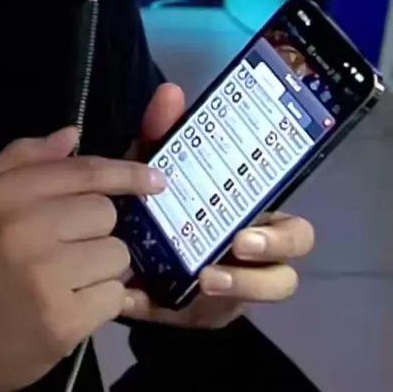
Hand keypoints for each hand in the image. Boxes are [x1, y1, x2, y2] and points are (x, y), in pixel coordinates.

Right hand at [0, 129, 164, 391]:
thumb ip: (24, 159)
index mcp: (6, 193)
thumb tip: (72, 135)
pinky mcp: (63, 320)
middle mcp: (26, 228)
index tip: (155, 179)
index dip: (127, 173)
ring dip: (102, 268)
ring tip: (69, 279)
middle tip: (70, 248)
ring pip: (116, 254)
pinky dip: (101, 303)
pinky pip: (113, 296)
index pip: (85, 172)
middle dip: (98, 230)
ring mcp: (45, 275)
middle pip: (107, 212)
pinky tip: (72, 305)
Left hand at [123, 85, 314, 328]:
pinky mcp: (190, 314)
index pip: (294, 232)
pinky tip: (135, 292)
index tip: (247, 228)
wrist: (115, 235)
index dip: (284, 236)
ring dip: (231, 289)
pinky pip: (186, 317)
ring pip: (247, 303)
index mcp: (251, 221)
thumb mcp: (157, 161)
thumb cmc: (157, 194)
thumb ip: (164, 129)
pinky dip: (159, 305)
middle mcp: (247, 261)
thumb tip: (171, 92)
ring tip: (199, 279)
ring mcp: (223, 292)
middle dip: (264, 268)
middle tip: (234, 248)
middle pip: (285, 274)